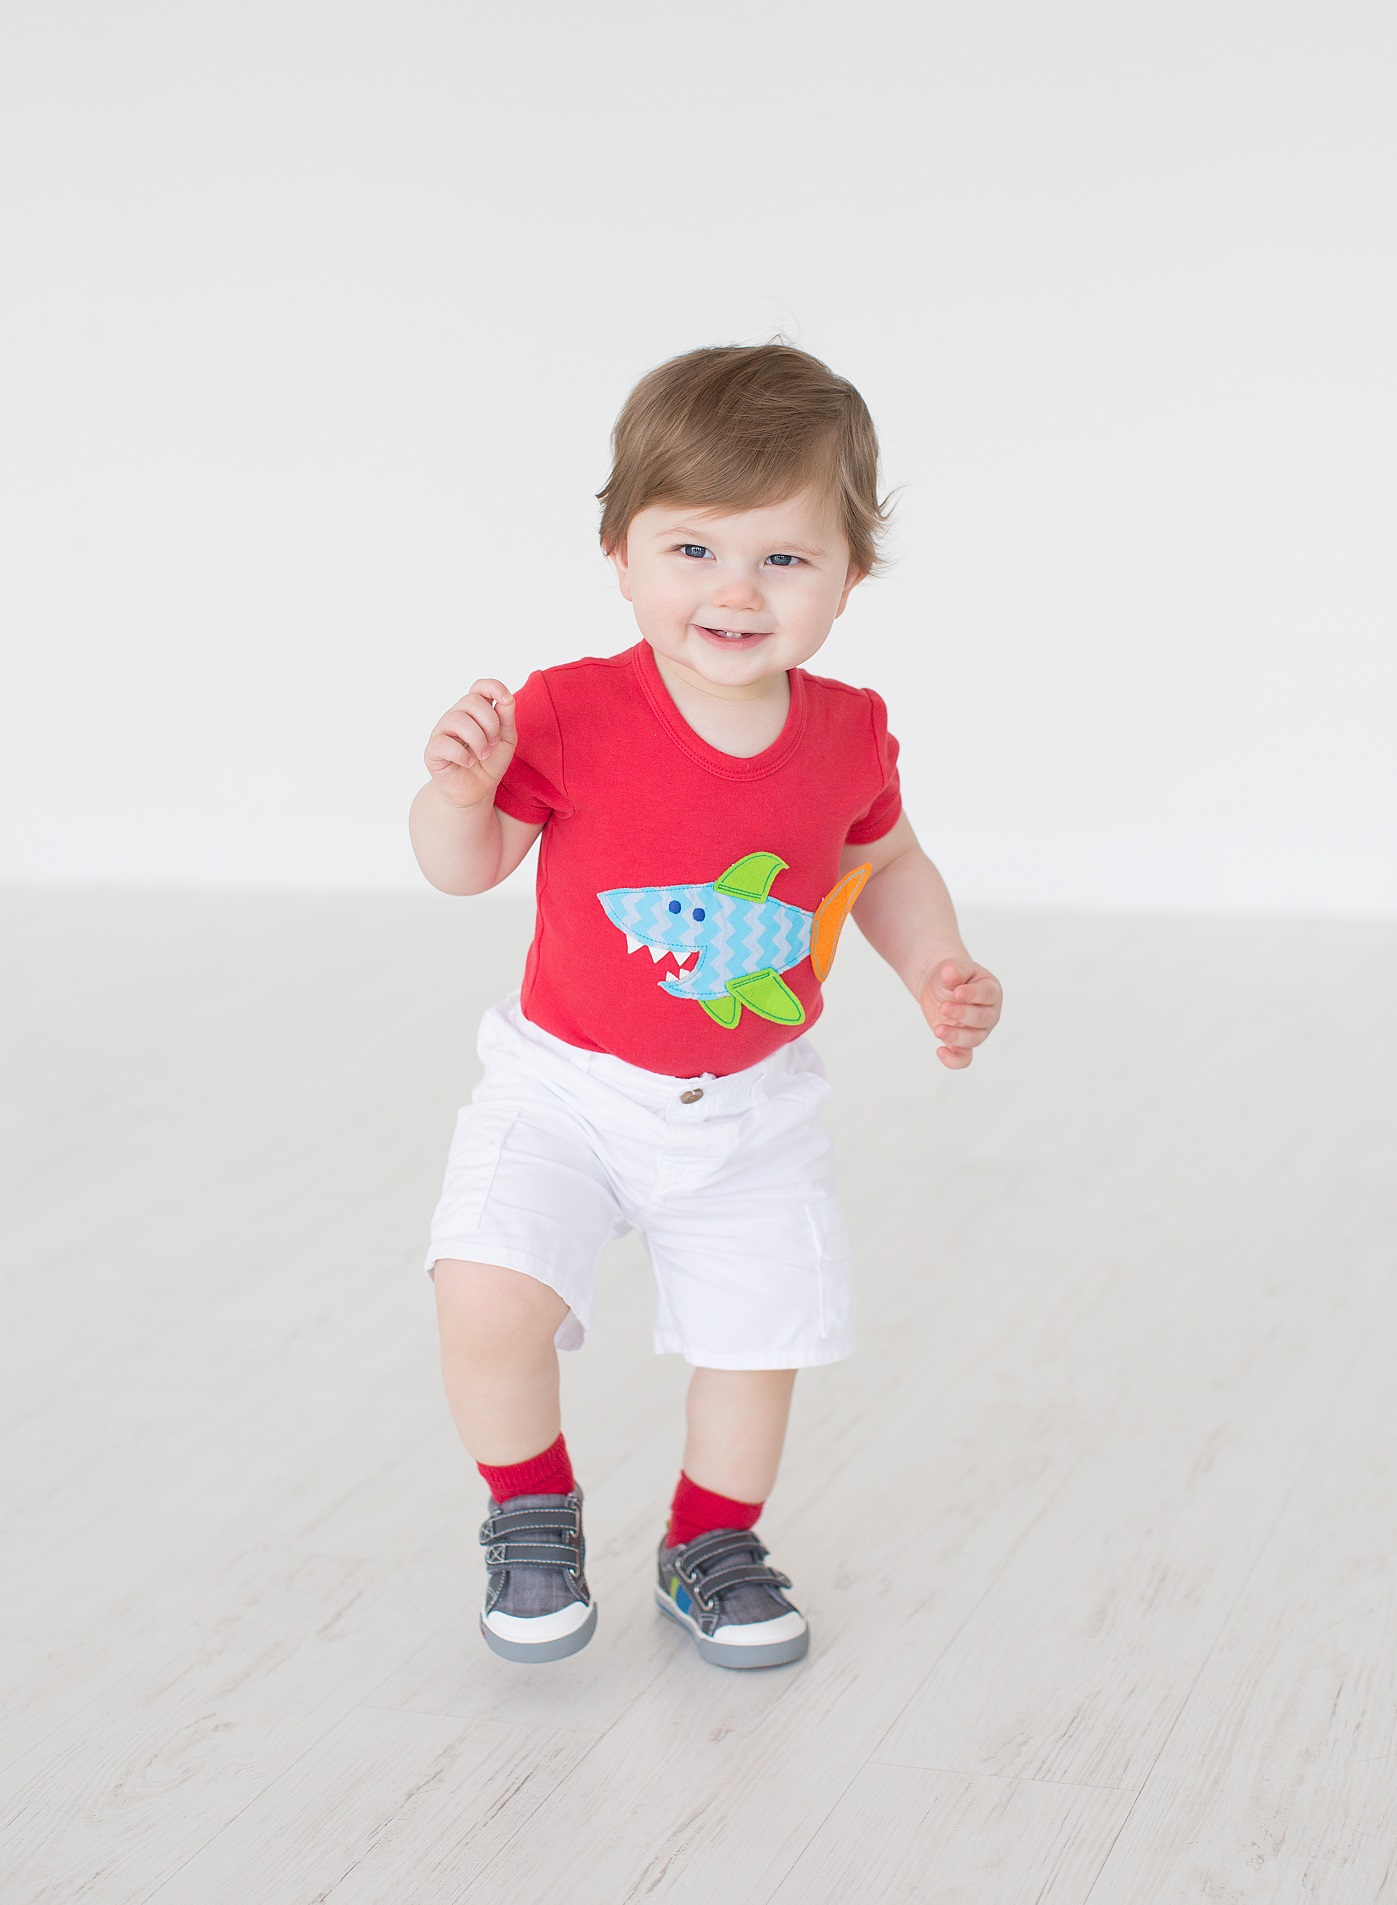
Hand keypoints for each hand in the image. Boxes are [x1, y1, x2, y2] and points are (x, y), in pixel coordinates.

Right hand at [424, 679, 517, 809]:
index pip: (479, 686)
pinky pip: (443, 743)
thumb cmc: (490, 763)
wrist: (476, 791)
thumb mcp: (506, 740)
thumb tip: (507, 698)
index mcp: (475, 711)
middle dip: (490, 723)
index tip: (506, 700)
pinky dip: (461, 754)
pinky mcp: (433, 750)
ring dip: (478, 739)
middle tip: (493, 743)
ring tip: (483, 755)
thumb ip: (506, 719)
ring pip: (457, 719)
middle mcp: (457, 716)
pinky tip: (468, 763)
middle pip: (471, 701)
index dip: (494, 687)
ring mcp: (442, 731)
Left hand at [920, 958, 1002, 1069]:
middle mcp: (989, 1013)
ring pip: (974, 1039)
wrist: (940, 988)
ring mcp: (978, 1031)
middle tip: (943, 1007)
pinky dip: (954, 1060)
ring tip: (938, 1029)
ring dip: (956, 1036)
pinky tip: (940, 1051)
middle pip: (982, 1019)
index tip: (957, 992)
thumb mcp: (953, 969)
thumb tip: (949, 971)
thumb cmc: (952, 977)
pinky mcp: (963, 1044)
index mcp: (991, 991)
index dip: (973, 995)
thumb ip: (953, 970)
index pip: (987, 995)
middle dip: (963, 1015)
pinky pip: (964, 1059)